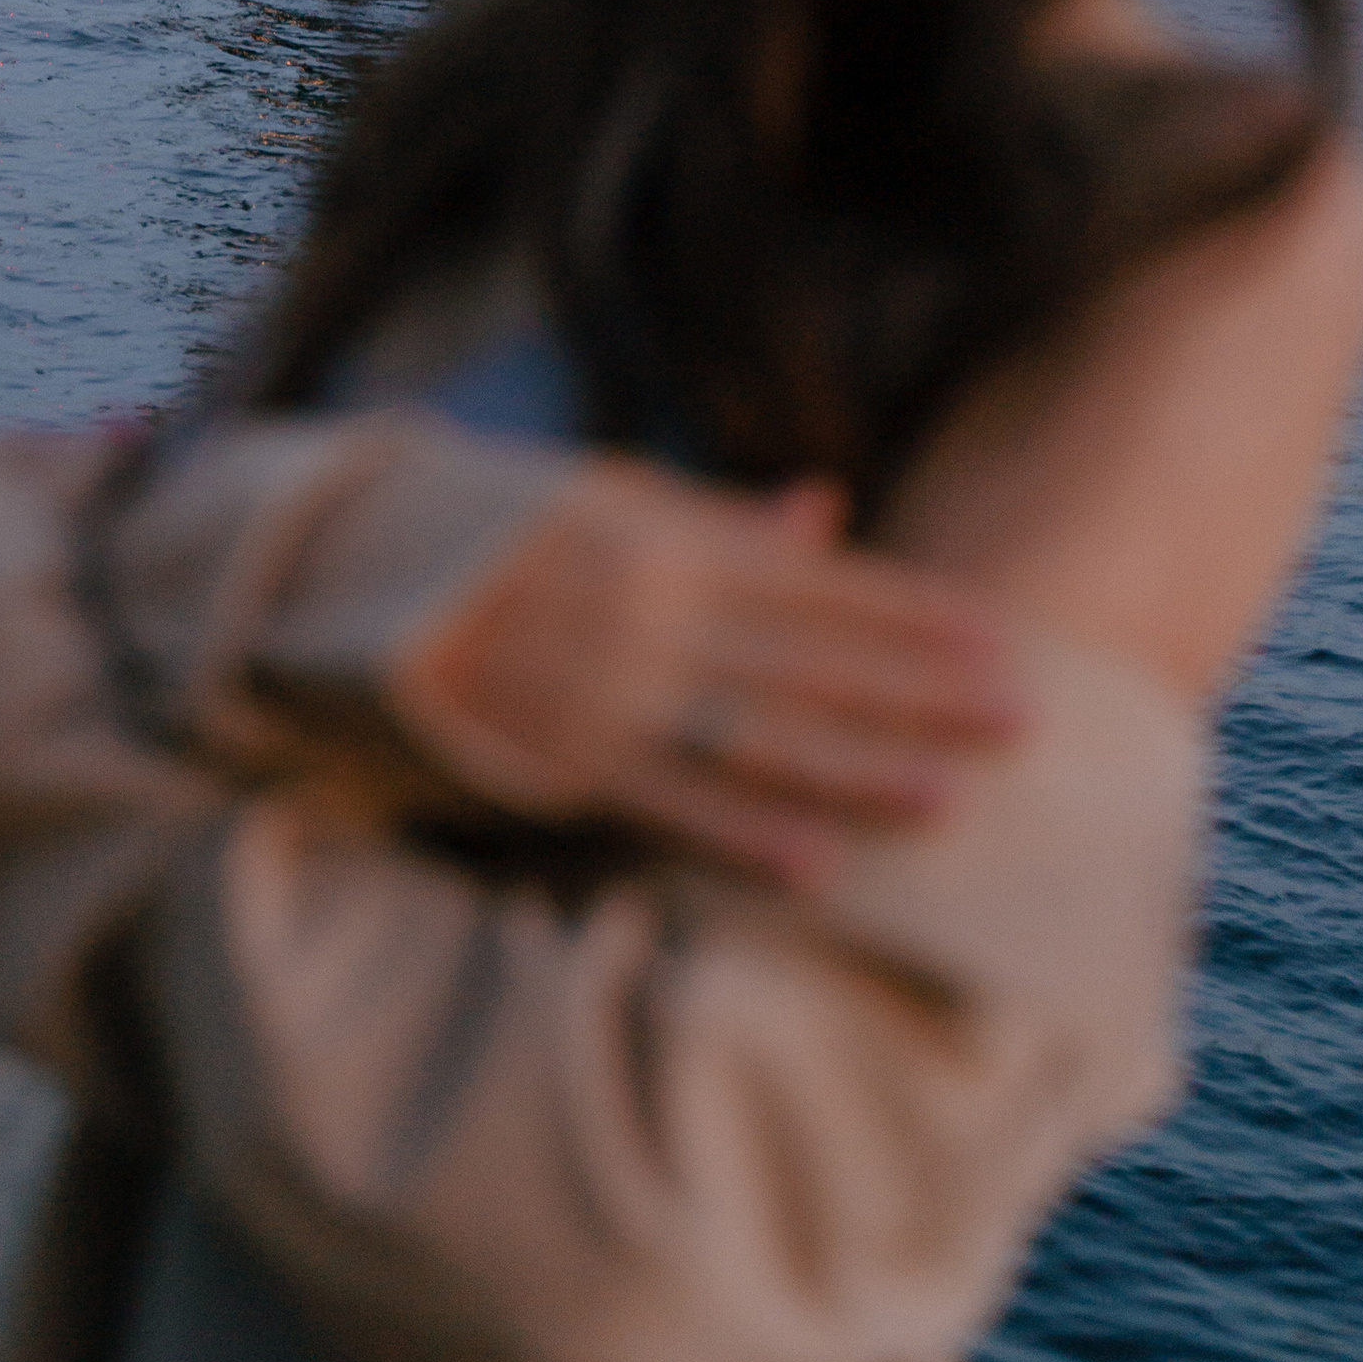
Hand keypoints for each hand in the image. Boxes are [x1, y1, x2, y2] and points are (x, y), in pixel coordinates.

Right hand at [381, 454, 1030, 890]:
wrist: (337, 575)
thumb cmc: (485, 530)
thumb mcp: (599, 494)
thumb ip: (717, 516)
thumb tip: (827, 510)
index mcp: (662, 538)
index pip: (816, 584)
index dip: (911, 616)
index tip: (1002, 641)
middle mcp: (646, 611)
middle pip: (807, 661)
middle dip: (917, 694)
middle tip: (1025, 722)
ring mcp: (602, 689)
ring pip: (752, 738)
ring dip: (853, 771)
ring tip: (950, 800)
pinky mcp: (555, 758)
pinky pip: (663, 804)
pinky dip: (740, 836)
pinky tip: (817, 867)